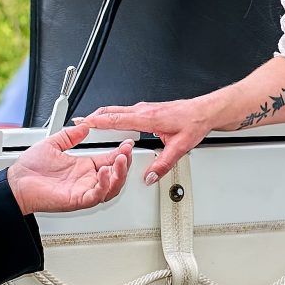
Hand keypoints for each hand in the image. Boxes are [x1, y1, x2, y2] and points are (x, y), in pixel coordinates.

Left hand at [6, 123, 135, 213]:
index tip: (127, 143)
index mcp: (83, 167)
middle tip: (127, 151)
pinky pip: (96, 196)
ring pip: (111, 188)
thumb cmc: (30, 169)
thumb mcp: (53, 144)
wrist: (15, 183)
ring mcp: (82, 191)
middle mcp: (85, 180)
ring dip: (119, 175)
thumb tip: (83, 126)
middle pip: (115, 175)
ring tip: (120, 160)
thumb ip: (70, 136)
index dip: (121, 152)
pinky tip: (105, 173)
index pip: (109, 160)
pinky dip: (104, 185)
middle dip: (124, 163)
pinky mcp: (76, 200)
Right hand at [74, 99, 215, 184]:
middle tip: (79, 122)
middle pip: (112, 111)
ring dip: (103, 115)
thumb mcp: (180, 148)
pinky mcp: (149, 109)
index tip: (82, 123)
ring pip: (118, 110)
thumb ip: (163, 164)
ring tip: (90, 123)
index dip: (97, 121)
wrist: (206, 111)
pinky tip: (113, 122)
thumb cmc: (194, 123)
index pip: (116, 119)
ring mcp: (146, 108)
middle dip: (93, 116)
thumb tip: (150, 176)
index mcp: (148, 118)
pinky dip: (114, 115)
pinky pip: (126, 111)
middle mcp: (145, 110)